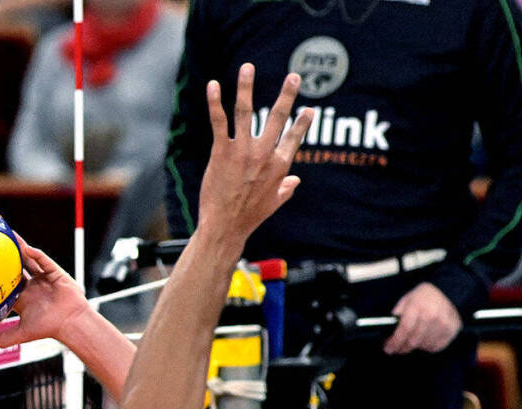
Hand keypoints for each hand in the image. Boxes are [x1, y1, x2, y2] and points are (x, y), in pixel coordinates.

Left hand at [0, 240, 88, 347]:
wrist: (69, 324)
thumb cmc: (47, 329)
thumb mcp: (20, 334)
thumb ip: (1, 338)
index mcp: (23, 299)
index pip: (7, 284)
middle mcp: (33, 287)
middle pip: (17, 268)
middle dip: (7, 257)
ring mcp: (44, 279)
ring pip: (30, 260)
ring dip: (21, 248)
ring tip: (9, 236)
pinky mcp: (55, 274)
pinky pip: (45, 261)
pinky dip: (37, 255)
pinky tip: (28, 249)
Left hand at [197, 64, 314, 247]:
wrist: (225, 227)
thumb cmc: (249, 217)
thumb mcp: (274, 203)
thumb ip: (286, 189)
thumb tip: (295, 181)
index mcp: (279, 166)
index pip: (294, 138)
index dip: (302, 123)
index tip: (309, 109)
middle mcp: (263, 155)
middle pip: (277, 117)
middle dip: (287, 95)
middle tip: (294, 77)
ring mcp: (242, 151)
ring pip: (245, 111)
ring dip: (246, 87)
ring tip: (248, 68)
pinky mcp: (221, 152)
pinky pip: (219, 122)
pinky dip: (215, 102)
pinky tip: (213, 85)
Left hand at [386, 282, 462, 354]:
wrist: (447, 291)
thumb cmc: (423, 297)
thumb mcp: (406, 300)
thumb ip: (397, 315)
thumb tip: (388, 334)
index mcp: (417, 305)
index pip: (404, 329)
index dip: (394, 342)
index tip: (388, 349)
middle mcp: (431, 314)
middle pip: (413, 341)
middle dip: (402, 348)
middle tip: (397, 348)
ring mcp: (443, 322)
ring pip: (423, 346)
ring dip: (415, 346)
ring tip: (411, 340)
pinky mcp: (451, 330)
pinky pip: (435, 347)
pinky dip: (427, 346)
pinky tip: (425, 338)